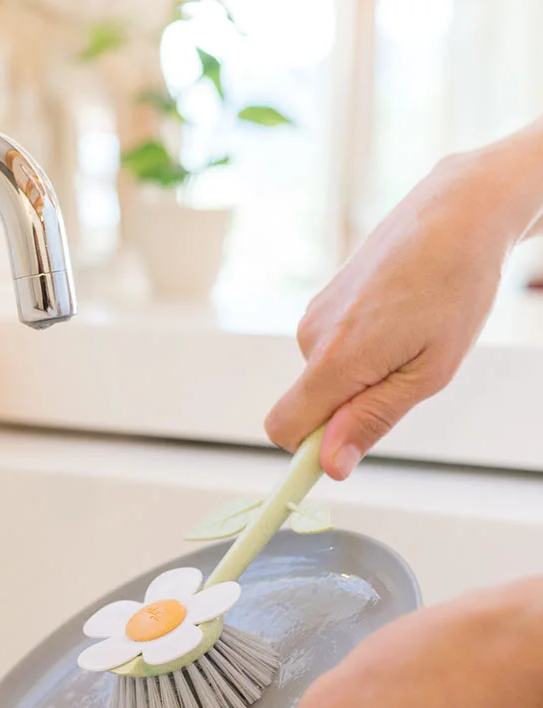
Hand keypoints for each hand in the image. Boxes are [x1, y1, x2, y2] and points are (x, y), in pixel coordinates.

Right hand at [267, 126, 542, 479]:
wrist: (455, 211)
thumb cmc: (455, 286)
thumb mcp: (428, 372)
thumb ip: (371, 421)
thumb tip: (330, 464)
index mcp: (335, 359)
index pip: (283, 430)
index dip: (305, 453)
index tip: (336, 459)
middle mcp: (310, 338)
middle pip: (306, 407)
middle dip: (346, 409)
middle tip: (405, 377)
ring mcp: (312, 317)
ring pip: (322, 378)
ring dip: (358, 376)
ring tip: (408, 337)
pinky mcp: (320, 303)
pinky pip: (328, 351)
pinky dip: (357, 350)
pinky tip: (395, 318)